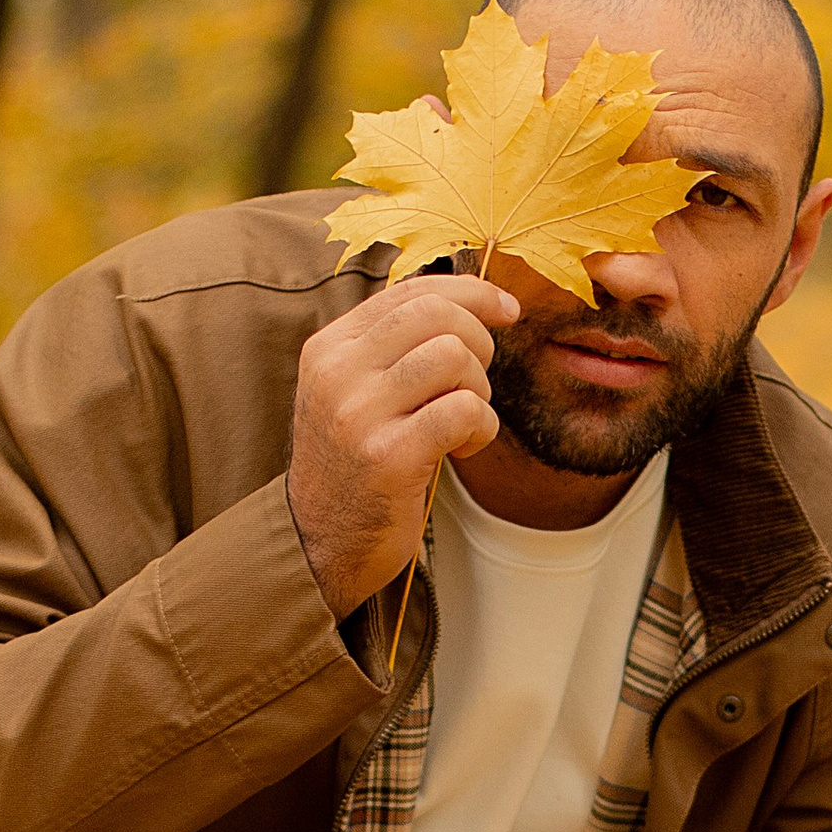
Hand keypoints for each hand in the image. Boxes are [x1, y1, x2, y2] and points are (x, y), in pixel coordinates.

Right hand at [288, 276, 518, 616]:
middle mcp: (339, 371)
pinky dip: (481, 428)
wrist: (324, 539)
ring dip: (479, 390)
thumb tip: (467, 302)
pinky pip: (465, 411)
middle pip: (437, 315)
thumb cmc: (358, 463)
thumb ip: (393, 348)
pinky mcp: (389, 456)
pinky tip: (462, 449)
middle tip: (477, 383)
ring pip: (455, 357)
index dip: (470, 293)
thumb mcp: (358, 392)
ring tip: (462, 422)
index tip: (506, 308)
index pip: (410, 292)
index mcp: (331, 347)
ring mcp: (360, 413)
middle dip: (479, 341)